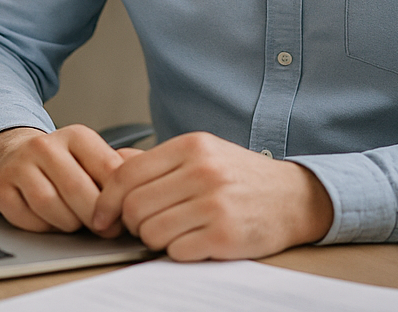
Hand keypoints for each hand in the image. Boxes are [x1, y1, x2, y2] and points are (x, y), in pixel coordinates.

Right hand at [0, 125, 129, 232]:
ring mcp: (18, 166)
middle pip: (79, 191)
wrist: (8, 152)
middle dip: (95, 217)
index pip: (108, 168)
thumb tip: (145, 186)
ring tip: (75, 222)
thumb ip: (118, 168)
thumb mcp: (90, 155)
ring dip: (69, 223)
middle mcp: (45, 146)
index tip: (123, 215)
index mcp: (76, 135)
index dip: (119, 199)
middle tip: (103, 228)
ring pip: (52, 207)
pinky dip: (44, 227)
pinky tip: (50, 220)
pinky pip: (28, 220)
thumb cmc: (59, 160)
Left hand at [89, 131, 332, 260]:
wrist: (293, 197)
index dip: (107, 201)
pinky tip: (195, 241)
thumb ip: (157, 160)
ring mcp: (215, 203)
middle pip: (134, 207)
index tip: (103, 217)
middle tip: (149, 225)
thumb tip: (109, 166)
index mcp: (192, 146)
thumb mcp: (203, 154)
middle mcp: (203, 171)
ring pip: (151, 233)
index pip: (126, 174)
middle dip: (133, 224)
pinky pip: (176, 251)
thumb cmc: (241, 177)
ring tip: (177, 231)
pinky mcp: (225, 234)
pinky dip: (179, 251)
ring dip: (156, 240)